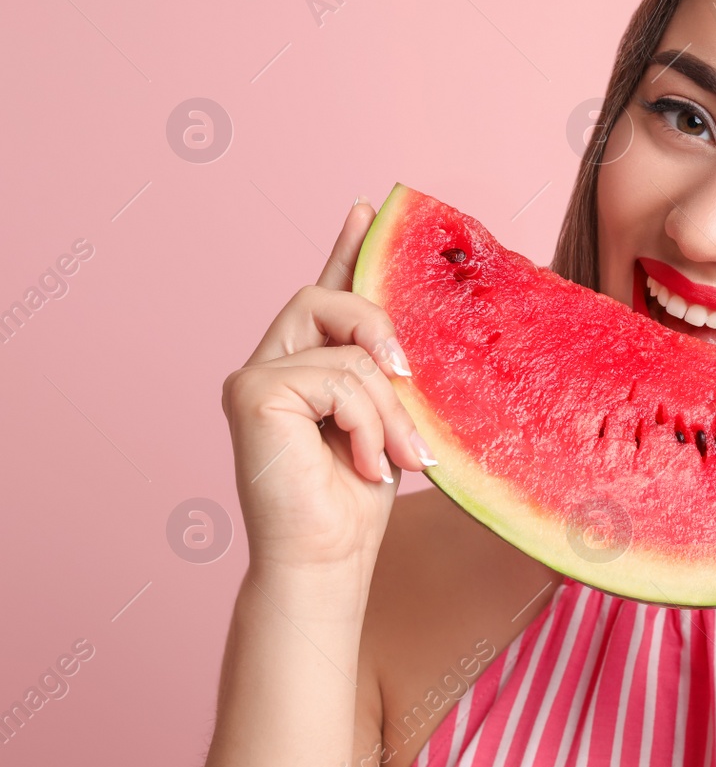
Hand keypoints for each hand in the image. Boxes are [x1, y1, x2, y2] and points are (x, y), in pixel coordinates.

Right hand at [220, 199, 432, 572]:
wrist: (327, 560)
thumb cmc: (357, 499)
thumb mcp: (389, 418)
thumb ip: (387, 370)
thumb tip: (413, 336)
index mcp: (305, 364)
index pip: (327, 292)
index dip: (347, 248)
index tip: (368, 207)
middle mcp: (271, 362)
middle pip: (332, 299)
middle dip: (383, 333)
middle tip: (409, 382)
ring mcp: (254, 375)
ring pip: (347, 349)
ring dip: (387, 407)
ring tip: (399, 456)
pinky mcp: (250, 392)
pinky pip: (337, 377)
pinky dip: (366, 422)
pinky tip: (364, 463)